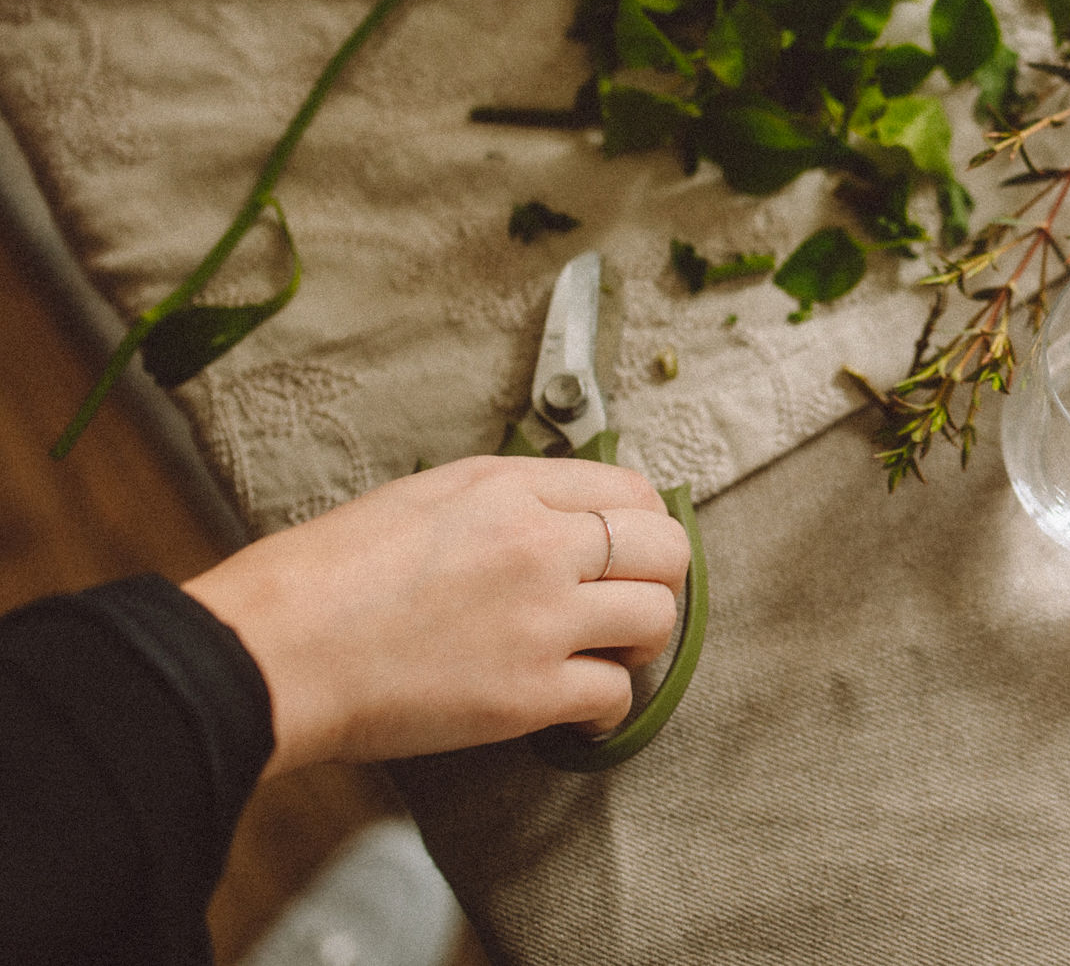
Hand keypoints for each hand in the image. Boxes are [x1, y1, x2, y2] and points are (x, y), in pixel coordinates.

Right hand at [182, 456, 689, 776]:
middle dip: (660, 577)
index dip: (642, 523)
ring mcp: (541, 617)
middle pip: (665, 548)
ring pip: (656, 618)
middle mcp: (538, 543)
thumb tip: (558, 516)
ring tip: (607, 655)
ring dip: (641, 642)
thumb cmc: (324, 576)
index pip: (629, 489)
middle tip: (633, 601)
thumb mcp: (422, 499)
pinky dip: (608, 709)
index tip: (632, 550)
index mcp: (508, 487)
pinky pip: (616, 696)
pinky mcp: (529, 692)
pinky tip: (582, 712)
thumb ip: (502, 501)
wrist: (273, 649)